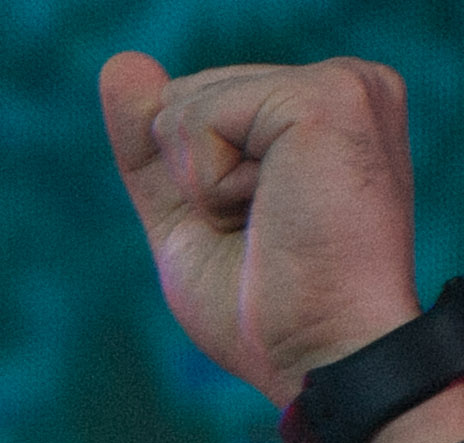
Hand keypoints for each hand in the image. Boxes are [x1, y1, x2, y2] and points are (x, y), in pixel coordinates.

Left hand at [101, 55, 451, 424]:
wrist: (321, 356)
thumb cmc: (265, 309)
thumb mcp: (187, 216)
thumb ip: (154, 145)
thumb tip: (117, 64)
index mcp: (323, 109)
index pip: (194, 108)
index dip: (189, 184)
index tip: (258, 230)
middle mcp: (346, 82)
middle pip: (185, 98)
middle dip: (193, 179)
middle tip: (265, 232)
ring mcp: (345, 81)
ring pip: (188, 104)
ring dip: (203, 184)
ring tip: (275, 221)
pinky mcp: (328, 95)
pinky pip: (200, 117)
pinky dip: (211, 181)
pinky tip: (274, 208)